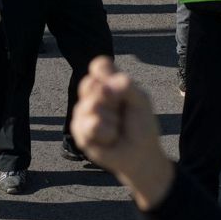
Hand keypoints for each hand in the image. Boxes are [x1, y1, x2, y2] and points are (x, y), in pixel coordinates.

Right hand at [71, 57, 170, 210]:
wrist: (140, 153)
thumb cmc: (141, 125)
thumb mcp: (141, 99)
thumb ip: (125, 85)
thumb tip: (103, 87)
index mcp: (106, 83)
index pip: (99, 66)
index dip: (108, 75)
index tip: (122, 88)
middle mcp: (92, 95)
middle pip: (90, 84)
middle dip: (111, 99)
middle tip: (120, 110)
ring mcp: (83, 112)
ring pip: (90, 106)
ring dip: (111, 120)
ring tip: (117, 127)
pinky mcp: (79, 131)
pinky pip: (91, 125)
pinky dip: (108, 133)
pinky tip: (111, 138)